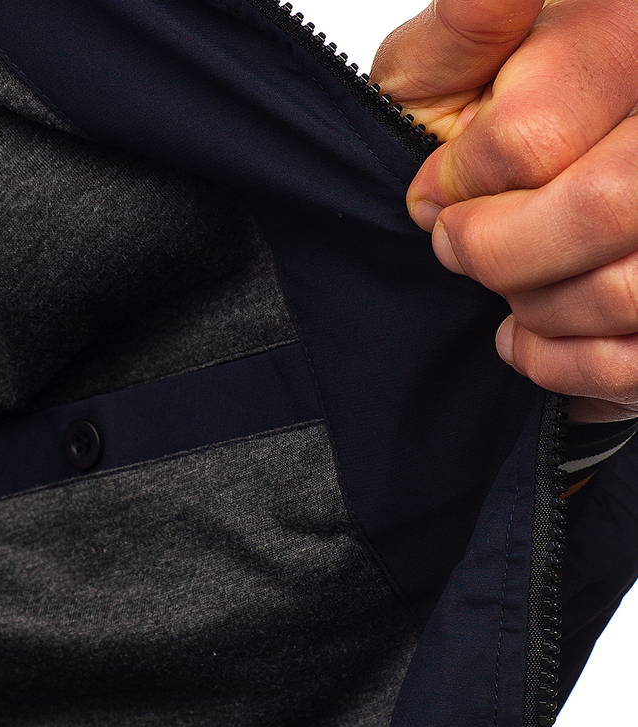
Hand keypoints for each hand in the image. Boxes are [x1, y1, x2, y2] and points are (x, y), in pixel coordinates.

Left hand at [373, 0, 637, 420]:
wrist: (562, 171)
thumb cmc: (507, 123)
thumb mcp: (461, 64)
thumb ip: (464, 29)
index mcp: (628, 34)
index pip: (536, 133)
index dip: (463, 182)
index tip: (438, 196)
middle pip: (607, 205)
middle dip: (501, 251)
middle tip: (460, 248)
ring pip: (629, 288)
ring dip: (539, 306)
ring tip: (509, 288)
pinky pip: (635, 358)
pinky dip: (565, 363)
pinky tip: (530, 333)